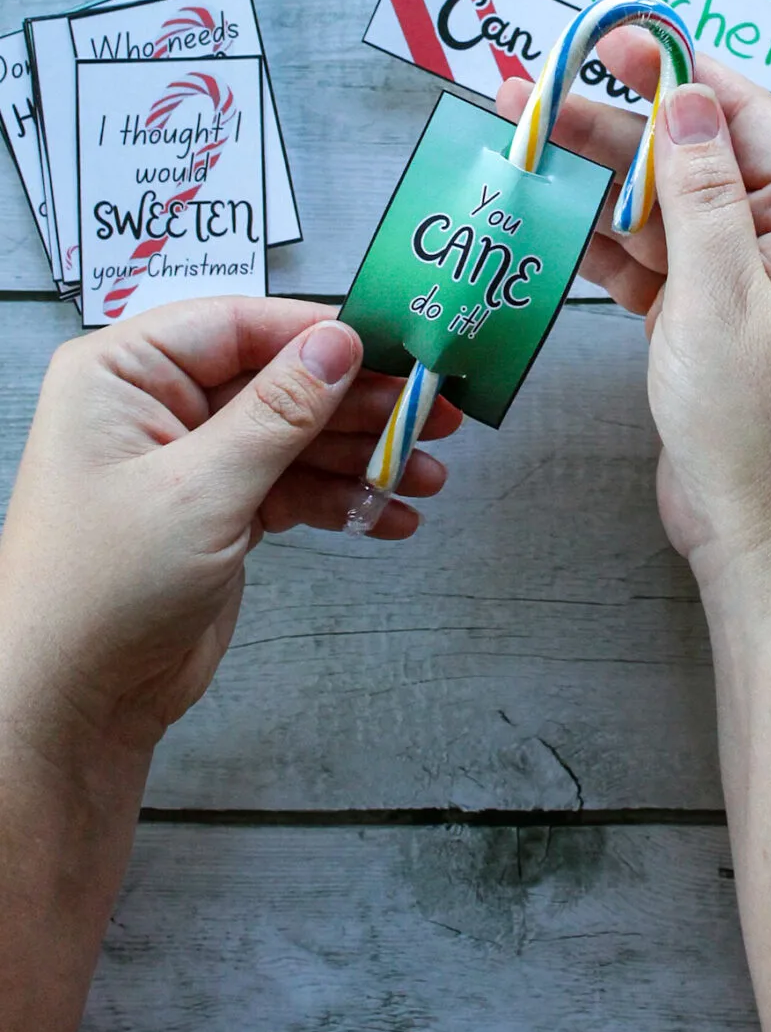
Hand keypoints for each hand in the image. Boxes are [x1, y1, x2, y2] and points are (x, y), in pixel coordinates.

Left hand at [0, 298, 459, 759]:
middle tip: (435, 412)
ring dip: (363, 456)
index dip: (318, 335)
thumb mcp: (201, 490)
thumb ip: (278, 411)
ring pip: (295, 435)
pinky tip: (392, 515)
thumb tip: (339, 343)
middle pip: (277, 379)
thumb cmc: (100, 591)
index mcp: (123, 373)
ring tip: (428, 474)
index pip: (237, 325)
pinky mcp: (218, 510)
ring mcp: (190, 459)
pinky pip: (291, 485)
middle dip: (358, 402)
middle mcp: (154, 404)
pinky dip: (340, 500)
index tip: (394, 347)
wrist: (72, 706)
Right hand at [497, 35, 770, 605]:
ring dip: (600, 180)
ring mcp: (749, 287)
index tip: (612, 39)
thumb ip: (702, 196)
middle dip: (617, 123)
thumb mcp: (723, 303)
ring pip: (666, 209)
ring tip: (525, 139)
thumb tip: (691, 100)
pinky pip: (655, 266)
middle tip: (535, 92)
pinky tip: (553, 216)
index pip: (744, 117)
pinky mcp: (712, 327)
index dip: (676, 72)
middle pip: (694, 158)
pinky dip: (607, 244)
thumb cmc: (764, 437)